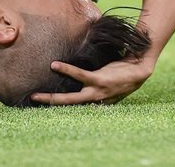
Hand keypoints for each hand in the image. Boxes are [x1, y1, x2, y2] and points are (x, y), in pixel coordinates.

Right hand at [27, 57, 154, 105]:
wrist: (141, 68)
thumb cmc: (124, 71)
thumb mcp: (109, 81)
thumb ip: (95, 81)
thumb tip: (79, 72)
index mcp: (97, 102)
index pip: (75, 108)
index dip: (60, 107)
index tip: (44, 104)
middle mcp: (95, 100)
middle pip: (68, 107)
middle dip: (50, 107)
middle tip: (33, 104)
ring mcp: (97, 92)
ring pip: (71, 98)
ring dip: (52, 98)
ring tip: (36, 96)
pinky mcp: (100, 80)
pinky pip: (79, 75)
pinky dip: (66, 70)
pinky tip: (55, 65)